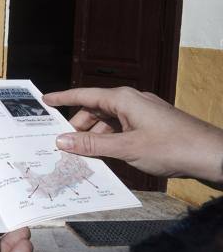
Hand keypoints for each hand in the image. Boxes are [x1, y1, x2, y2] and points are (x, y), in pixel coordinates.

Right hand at [43, 87, 222, 182]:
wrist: (212, 155)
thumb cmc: (173, 147)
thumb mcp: (126, 148)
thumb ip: (92, 145)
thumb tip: (63, 141)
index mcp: (123, 99)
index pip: (84, 95)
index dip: (63, 98)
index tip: (45, 100)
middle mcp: (131, 101)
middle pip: (95, 110)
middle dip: (79, 127)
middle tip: (64, 145)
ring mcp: (142, 114)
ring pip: (109, 122)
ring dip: (96, 137)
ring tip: (85, 156)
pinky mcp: (151, 126)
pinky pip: (122, 130)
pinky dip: (111, 141)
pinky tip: (107, 156)